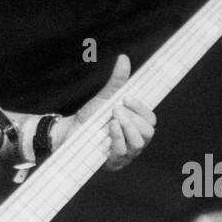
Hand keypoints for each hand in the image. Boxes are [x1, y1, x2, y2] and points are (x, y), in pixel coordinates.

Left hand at [65, 55, 156, 170]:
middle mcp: (135, 141)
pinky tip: (109, 130)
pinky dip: (117, 138)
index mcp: (136, 125)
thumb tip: (123, 58)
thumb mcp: (105, 97)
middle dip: (133, 118)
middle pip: (148, 132)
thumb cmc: (90, 116)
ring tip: (111, 120)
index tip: (126, 98)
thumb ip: (117, 82)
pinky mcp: (114, 163)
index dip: (141, 108)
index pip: (151, 119)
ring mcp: (126, 154)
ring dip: (126, 128)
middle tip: (115, 110)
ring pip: (138, 143)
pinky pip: (122, 152)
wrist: (70, 132)